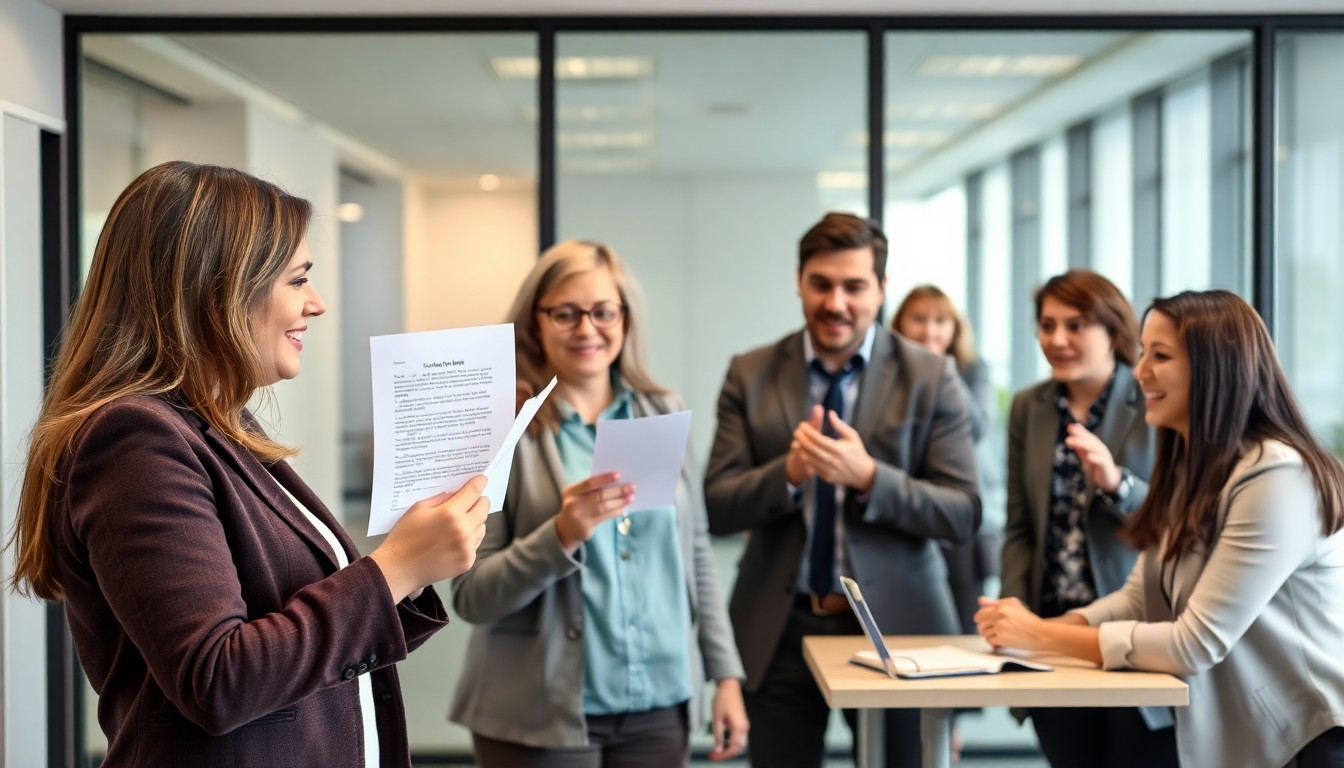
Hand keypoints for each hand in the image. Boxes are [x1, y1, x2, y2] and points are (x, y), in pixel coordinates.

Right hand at [370, 475, 489, 601]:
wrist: (398, 569)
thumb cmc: (404, 537)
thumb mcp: (418, 509)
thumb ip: (441, 499)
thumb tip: (458, 492)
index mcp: (449, 514)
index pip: (473, 492)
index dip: (479, 483)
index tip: (481, 479)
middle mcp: (462, 530)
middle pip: (484, 508)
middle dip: (479, 501)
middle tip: (472, 500)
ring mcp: (467, 548)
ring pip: (482, 527)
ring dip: (475, 521)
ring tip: (461, 522)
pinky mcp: (467, 561)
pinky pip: (476, 543)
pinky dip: (469, 539)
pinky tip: (454, 540)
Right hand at [554, 472, 634, 553]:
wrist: (566, 529)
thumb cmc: (577, 507)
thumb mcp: (578, 496)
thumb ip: (592, 490)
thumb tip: (617, 482)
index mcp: (571, 491)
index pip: (589, 483)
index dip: (604, 478)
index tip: (619, 475)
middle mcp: (573, 503)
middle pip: (599, 495)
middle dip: (617, 491)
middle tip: (632, 487)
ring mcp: (579, 516)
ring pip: (603, 507)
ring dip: (619, 501)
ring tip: (631, 498)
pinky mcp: (586, 526)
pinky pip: (604, 517)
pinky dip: (615, 511)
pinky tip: (623, 508)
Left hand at [707, 678, 748, 760]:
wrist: (729, 686)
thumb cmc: (722, 700)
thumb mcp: (716, 719)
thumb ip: (718, 736)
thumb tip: (717, 750)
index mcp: (739, 727)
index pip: (733, 748)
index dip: (722, 755)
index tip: (712, 756)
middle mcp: (745, 728)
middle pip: (738, 749)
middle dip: (726, 755)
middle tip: (713, 756)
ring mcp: (745, 726)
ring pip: (740, 745)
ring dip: (729, 750)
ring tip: (716, 751)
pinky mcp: (743, 724)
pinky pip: (739, 738)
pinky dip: (731, 744)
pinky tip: (722, 743)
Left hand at [792, 405, 876, 492]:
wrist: (863, 474)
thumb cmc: (857, 451)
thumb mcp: (852, 436)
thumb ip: (840, 425)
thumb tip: (830, 413)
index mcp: (839, 449)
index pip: (818, 439)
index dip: (808, 431)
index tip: (802, 424)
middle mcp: (833, 461)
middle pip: (811, 448)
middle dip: (801, 438)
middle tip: (796, 431)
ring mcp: (829, 470)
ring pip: (809, 459)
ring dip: (801, 448)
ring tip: (797, 440)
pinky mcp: (826, 477)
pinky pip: (811, 467)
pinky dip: (805, 457)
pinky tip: (802, 450)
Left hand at [974, 596, 1046, 650]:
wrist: (1040, 633)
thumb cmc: (1028, 620)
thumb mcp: (1014, 604)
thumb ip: (995, 602)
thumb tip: (980, 601)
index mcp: (1001, 607)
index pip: (981, 613)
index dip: (979, 620)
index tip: (980, 623)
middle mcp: (999, 615)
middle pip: (980, 624)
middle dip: (983, 629)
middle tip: (990, 633)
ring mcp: (1000, 627)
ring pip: (984, 633)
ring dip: (989, 637)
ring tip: (997, 638)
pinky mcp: (1002, 638)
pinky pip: (990, 641)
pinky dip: (993, 644)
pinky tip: (999, 644)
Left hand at [1063, 423, 1120, 491]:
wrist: (1109, 479)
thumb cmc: (1096, 467)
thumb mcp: (1086, 457)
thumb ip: (1079, 448)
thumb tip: (1070, 439)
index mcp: (1094, 446)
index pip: (1086, 436)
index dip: (1078, 431)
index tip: (1069, 426)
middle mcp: (1099, 448)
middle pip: (1090, 440)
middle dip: (1080, 435)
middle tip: (1070, 431)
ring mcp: (1103, 456)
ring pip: (1094, 448)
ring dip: (1084, 444)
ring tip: (1074, 441)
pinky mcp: (1106, 465)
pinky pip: (1100, 460)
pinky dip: (1095, 458)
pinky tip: (1088, 456)